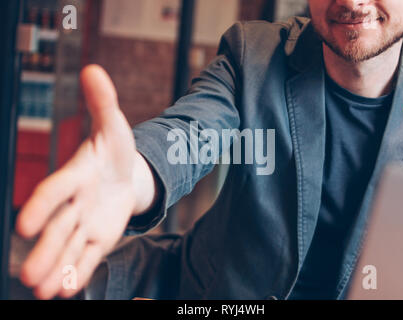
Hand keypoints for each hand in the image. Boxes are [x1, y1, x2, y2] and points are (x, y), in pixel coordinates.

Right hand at [15, 65, 155, 298]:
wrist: (126, 173)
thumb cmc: (115, 149)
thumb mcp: (114, 125)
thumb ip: (103, 102)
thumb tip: (94, 68)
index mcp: (76, 173)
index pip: (55, 190)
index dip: (42, 205)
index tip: (25, 225)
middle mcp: (76, 201)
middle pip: (59, 227)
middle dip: (45, 250)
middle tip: (28, 274)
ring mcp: (86, 221)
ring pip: (69, 246)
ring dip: (55, 268)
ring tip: (41, 291)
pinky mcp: (98, 236)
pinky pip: (87, 255)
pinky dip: (77, 272)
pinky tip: (63, 291)